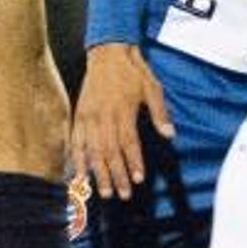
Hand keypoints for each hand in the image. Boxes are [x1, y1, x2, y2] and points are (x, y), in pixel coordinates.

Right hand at [69, 43, 169, 200]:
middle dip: (116, 175)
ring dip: (98, 173)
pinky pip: (76, 142)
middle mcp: (103, 115)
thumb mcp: (152, 88)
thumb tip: (170, 135)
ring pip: (92, 150)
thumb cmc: (133, 72)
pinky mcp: (79, 115)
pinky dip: (77, 160)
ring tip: (104, 192)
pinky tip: (80, 176)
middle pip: (109, 152)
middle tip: (123, 194)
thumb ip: (160, 113)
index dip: (133, 162)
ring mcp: (88, 116)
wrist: (107, 52)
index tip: (139, 179)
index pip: (128, 142)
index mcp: (122, 110)